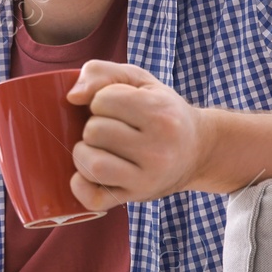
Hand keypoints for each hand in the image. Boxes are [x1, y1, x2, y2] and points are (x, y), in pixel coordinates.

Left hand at [66, 60, 209, 209]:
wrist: (198, 150)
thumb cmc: (162, 111)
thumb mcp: (139, 81)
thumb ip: (102, 72)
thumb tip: (72, 96)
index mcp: (160, 113)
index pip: (102, 100)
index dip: (101, 100)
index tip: (116, 107)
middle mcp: (158, 149)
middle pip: (94, 131)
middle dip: (93, 126)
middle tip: (110, 129)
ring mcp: (147, 178)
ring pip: (93, 165)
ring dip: (84, 153)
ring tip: (98, 148)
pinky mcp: (135, 197)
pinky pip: (93, 199)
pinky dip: (81, 186)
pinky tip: (88, 173)